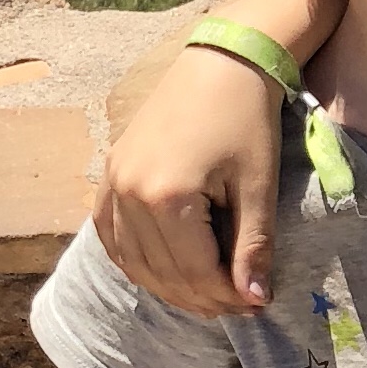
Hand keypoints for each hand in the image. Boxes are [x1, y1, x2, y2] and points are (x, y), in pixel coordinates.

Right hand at [97, 44, 287, 311]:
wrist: (220, 63)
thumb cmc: (246, 119)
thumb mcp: (257, 185)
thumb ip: (252, 245)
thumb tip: (254, 299)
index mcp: (167, 196)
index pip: (194, 271)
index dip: (226, 295)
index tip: (255, 305)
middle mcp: (128, 192)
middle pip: (163, 271)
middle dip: (202, 296)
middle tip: (236, 304)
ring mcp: (112, 182)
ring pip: (133, 260)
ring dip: (169, 285)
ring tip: (206, 294)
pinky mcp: (109, 173)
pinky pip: (111, 235)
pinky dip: (135, 261)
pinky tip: (161, 272)